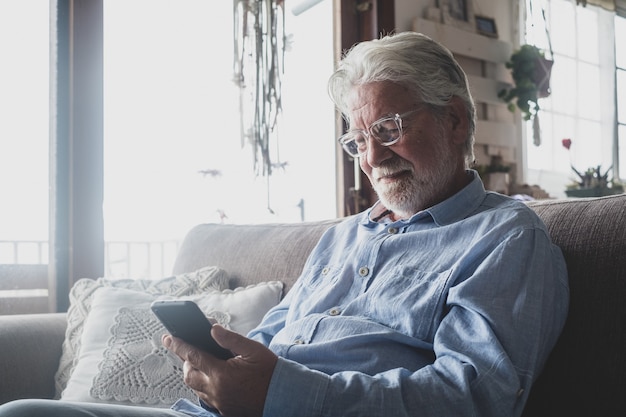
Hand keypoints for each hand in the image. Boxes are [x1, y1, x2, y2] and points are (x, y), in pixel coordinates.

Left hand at [163, 325, 277, 416]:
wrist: (284, 396)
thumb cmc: (271, 373)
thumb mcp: (254, 349)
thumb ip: (231, 339)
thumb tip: (213, 329)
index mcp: (222, 373)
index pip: (193, 355)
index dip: (178, 345)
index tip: (168, 337)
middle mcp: (216, 390)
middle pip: (189, 375)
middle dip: (186, 362)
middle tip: (191, 351)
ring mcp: (219, 403)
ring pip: (196, 388)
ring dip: (195, 375)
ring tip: (203, 363)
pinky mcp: (224, 410)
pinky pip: (206, 398)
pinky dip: (205, 387)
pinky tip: (215, 379)